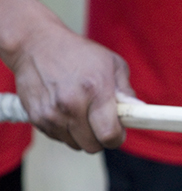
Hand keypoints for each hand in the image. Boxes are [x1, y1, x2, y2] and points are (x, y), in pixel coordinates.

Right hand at [9, 17, 133, 152]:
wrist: (34, 44)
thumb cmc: (78, 53)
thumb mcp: (112, 64)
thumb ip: (126, 91)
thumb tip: (139, 111)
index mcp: (95, 90)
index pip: (109, 135)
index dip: (117, 137)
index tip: (118, 130)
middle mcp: (71, 105)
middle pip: (93, 146)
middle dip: (101, 137)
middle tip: (101, 121)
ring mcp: (52, 113)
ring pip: (76, 145)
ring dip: (83, 135)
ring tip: (82, 112)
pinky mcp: (37, 118)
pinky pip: (59, 138)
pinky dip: (66, 130)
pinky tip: (66, 110)